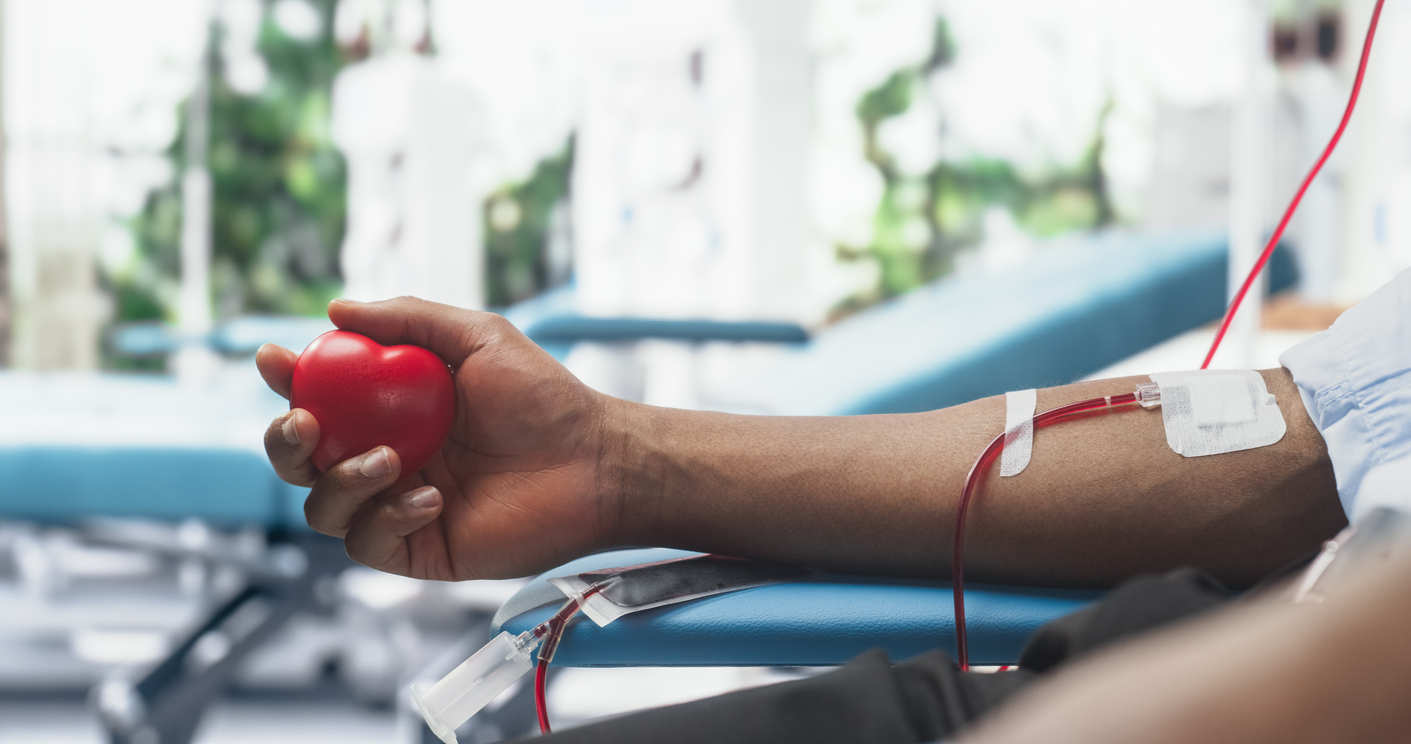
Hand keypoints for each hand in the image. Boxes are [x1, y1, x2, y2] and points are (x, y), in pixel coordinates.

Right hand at [258, 297, 619, 580]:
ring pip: (321, 507)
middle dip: (283, 441)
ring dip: (337, 482)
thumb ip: (410, 318)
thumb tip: (335, 309)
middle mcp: (387, 457)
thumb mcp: (480, 337)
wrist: (593, 462)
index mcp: (393, 408)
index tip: (276, 360)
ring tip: (388, 460)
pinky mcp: (418, 549)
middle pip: (302, 460)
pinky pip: (366, 543)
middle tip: (304, 422)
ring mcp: (398, 505)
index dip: (289, 381)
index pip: (321, 396)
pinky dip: (386, 518)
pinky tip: (431, 498)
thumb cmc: (545, 398)